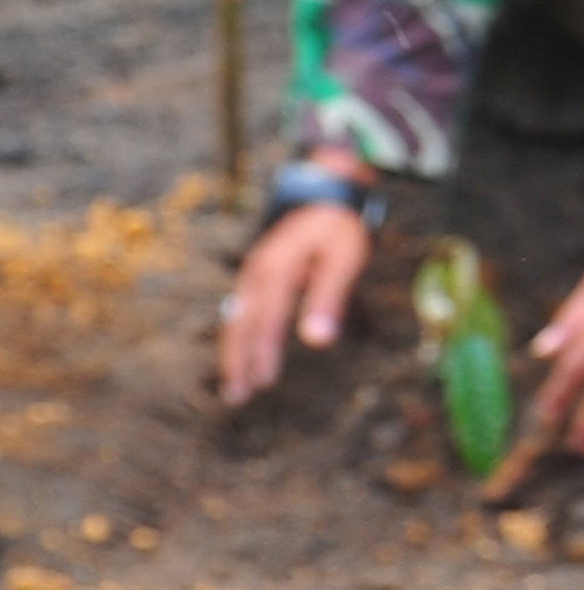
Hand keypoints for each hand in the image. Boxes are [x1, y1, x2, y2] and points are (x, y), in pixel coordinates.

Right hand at [217, 162, 374, 406]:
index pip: (266, 320)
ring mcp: (252, 273)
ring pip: (236, 320)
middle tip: (238, 397)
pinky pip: (241, 311)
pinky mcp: (257, 275)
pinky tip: (242, 355)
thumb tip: (318, 341)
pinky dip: (239, 336)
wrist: (325, 191)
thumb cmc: (338, 227)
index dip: (264, 352)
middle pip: (241, 324)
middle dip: (239, 361)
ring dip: (234, 353)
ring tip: (236, 387)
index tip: (264, 383)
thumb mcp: (342, 260)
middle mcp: (256, 273)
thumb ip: (329, 299)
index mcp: (275, 270)